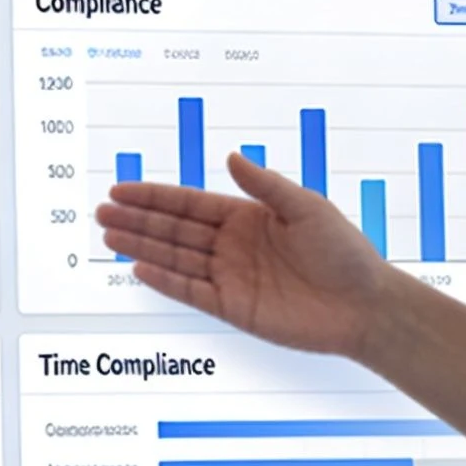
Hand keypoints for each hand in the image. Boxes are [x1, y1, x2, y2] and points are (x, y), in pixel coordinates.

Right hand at [91, 156, 400, 357]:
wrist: (364, 305)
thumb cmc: (344, 252)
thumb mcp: (307, 207)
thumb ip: (265, 186)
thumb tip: (230, 157)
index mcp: (247, 217)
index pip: (190, 204)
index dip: (154, 197)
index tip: (121, 190)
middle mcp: (232, 246)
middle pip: (174, 230)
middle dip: (138, 220)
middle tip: (101, 212)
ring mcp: (230, 277)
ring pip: (176, 259)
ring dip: (142, 248)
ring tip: (109, 236)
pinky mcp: (234, 309)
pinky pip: (192, 293)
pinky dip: (166, 282)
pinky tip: (140, 269)